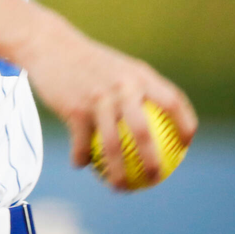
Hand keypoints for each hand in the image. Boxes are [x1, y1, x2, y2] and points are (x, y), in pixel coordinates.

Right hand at [17, 6, 196, 190]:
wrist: (49, 45)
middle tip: (155, 179)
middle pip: (145, 133)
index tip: (185, 146)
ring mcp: (99, 98)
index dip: (185, 125)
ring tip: (119, 188)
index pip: (173, 102)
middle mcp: (123, 87)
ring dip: (117, 173)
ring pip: (112, 146)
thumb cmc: (87, 61)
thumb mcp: (118, 67)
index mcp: (140, 75)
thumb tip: (156, 121)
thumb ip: (137, 88)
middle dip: (153, 162)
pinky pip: (82, 144)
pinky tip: (80, 163)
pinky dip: (81, 157)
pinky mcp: (75, 108)